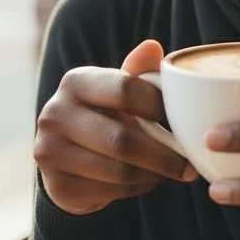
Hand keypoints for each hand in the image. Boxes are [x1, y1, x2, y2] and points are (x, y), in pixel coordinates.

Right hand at [34, 39, 197, 214]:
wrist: (68, 157)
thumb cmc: (106, 115)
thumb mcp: (119, 91)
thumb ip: (138, 73)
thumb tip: (153, 48)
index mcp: (75, 82)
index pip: (125, 89)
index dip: (158, 105)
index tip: (178, 119)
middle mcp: (55, 114)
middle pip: (122, 140)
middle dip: (164, 156)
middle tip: (189, 164)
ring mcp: (50, 152)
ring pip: (119, 171)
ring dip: (155, 175)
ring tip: (173, 172)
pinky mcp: (57, 186)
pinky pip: (111, 192)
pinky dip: (138, 189)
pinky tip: (149, 181)